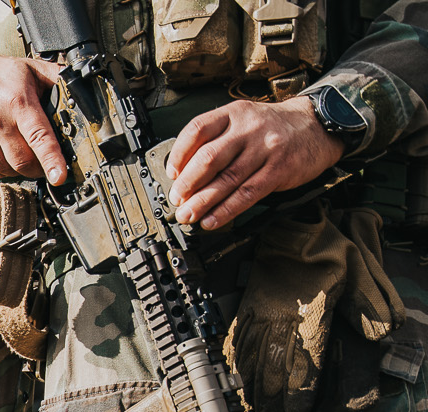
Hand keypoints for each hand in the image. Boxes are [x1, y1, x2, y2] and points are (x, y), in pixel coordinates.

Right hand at [0, 49, 68, 183]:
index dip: (51, 160)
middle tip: (45, 165)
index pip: (39, 137)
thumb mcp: (32, 68)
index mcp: (18, 102)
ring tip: (22, 157)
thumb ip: (58, 78)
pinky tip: (4, 157)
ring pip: (4, 169)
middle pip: (22, 161)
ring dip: (17, 169)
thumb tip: (85, 86)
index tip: (60, 177)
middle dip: (38, 168)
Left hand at [168, 97, 344, 230]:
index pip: (197, 130)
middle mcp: (249, 128)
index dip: (179, 154)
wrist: (317, 125)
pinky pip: (247, 194)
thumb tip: (184, 174)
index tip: (171, 174)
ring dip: (203, 202)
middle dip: (188, 184)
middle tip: (177, 200)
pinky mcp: (279, 169)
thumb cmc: (272, 128)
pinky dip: (226, 210)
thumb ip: (216, 139)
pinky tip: (212, 220)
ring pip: (227, 179)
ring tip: (189, 216)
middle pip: (209, 158)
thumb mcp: (243, 120)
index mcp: (234, 113)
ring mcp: (266, 148)